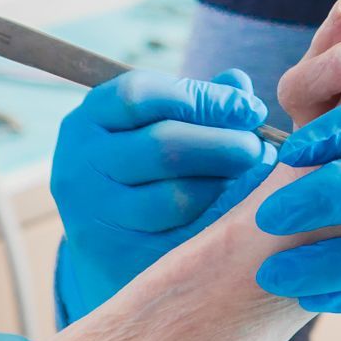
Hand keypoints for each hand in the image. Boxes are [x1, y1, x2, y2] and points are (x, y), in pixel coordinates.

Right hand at [52, 69, 276, 320]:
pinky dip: (218, 222)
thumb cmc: (143, 163)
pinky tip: (238, 211)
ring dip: (225, 185)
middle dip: (225, 144)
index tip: (251, 110)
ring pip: (175, 197)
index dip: (205, 99)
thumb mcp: (157, 122)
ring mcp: (94, 215)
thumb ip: (197, 99)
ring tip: (252, 179)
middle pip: (163, 146)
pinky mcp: (117, 257)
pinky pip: (181, 239)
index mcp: (89, 118)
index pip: (142, 95)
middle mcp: (81, 164)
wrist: (107, 238)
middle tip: (258, 148)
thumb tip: (238, 83)